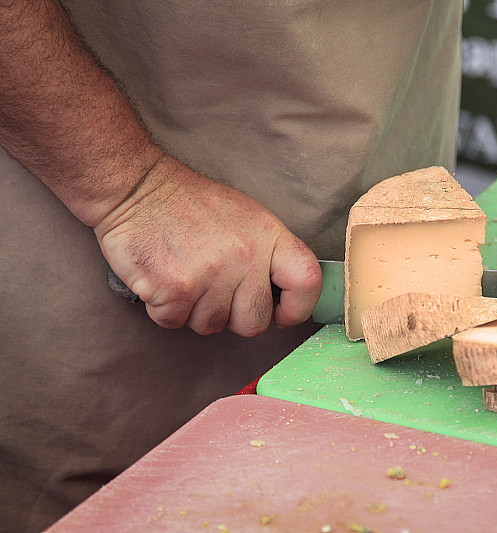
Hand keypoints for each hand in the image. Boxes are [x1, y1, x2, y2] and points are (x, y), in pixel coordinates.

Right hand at [94, 155, 321, 335]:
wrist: (136, 189)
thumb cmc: (191, 205)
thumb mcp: (246, 217)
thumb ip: (269, 255)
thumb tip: (284, 297)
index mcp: (269, 236)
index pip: (307, 282)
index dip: (298, 308)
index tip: (282, 314)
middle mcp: (245, 257)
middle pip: (255, 323)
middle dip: (235, 317)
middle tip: (215, 290)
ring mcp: (210, 275)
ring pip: (212, 326)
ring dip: (195, 310)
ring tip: (185, 275)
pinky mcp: (175, 290)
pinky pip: (176, 323)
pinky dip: (166, 309)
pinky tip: (163, 278)